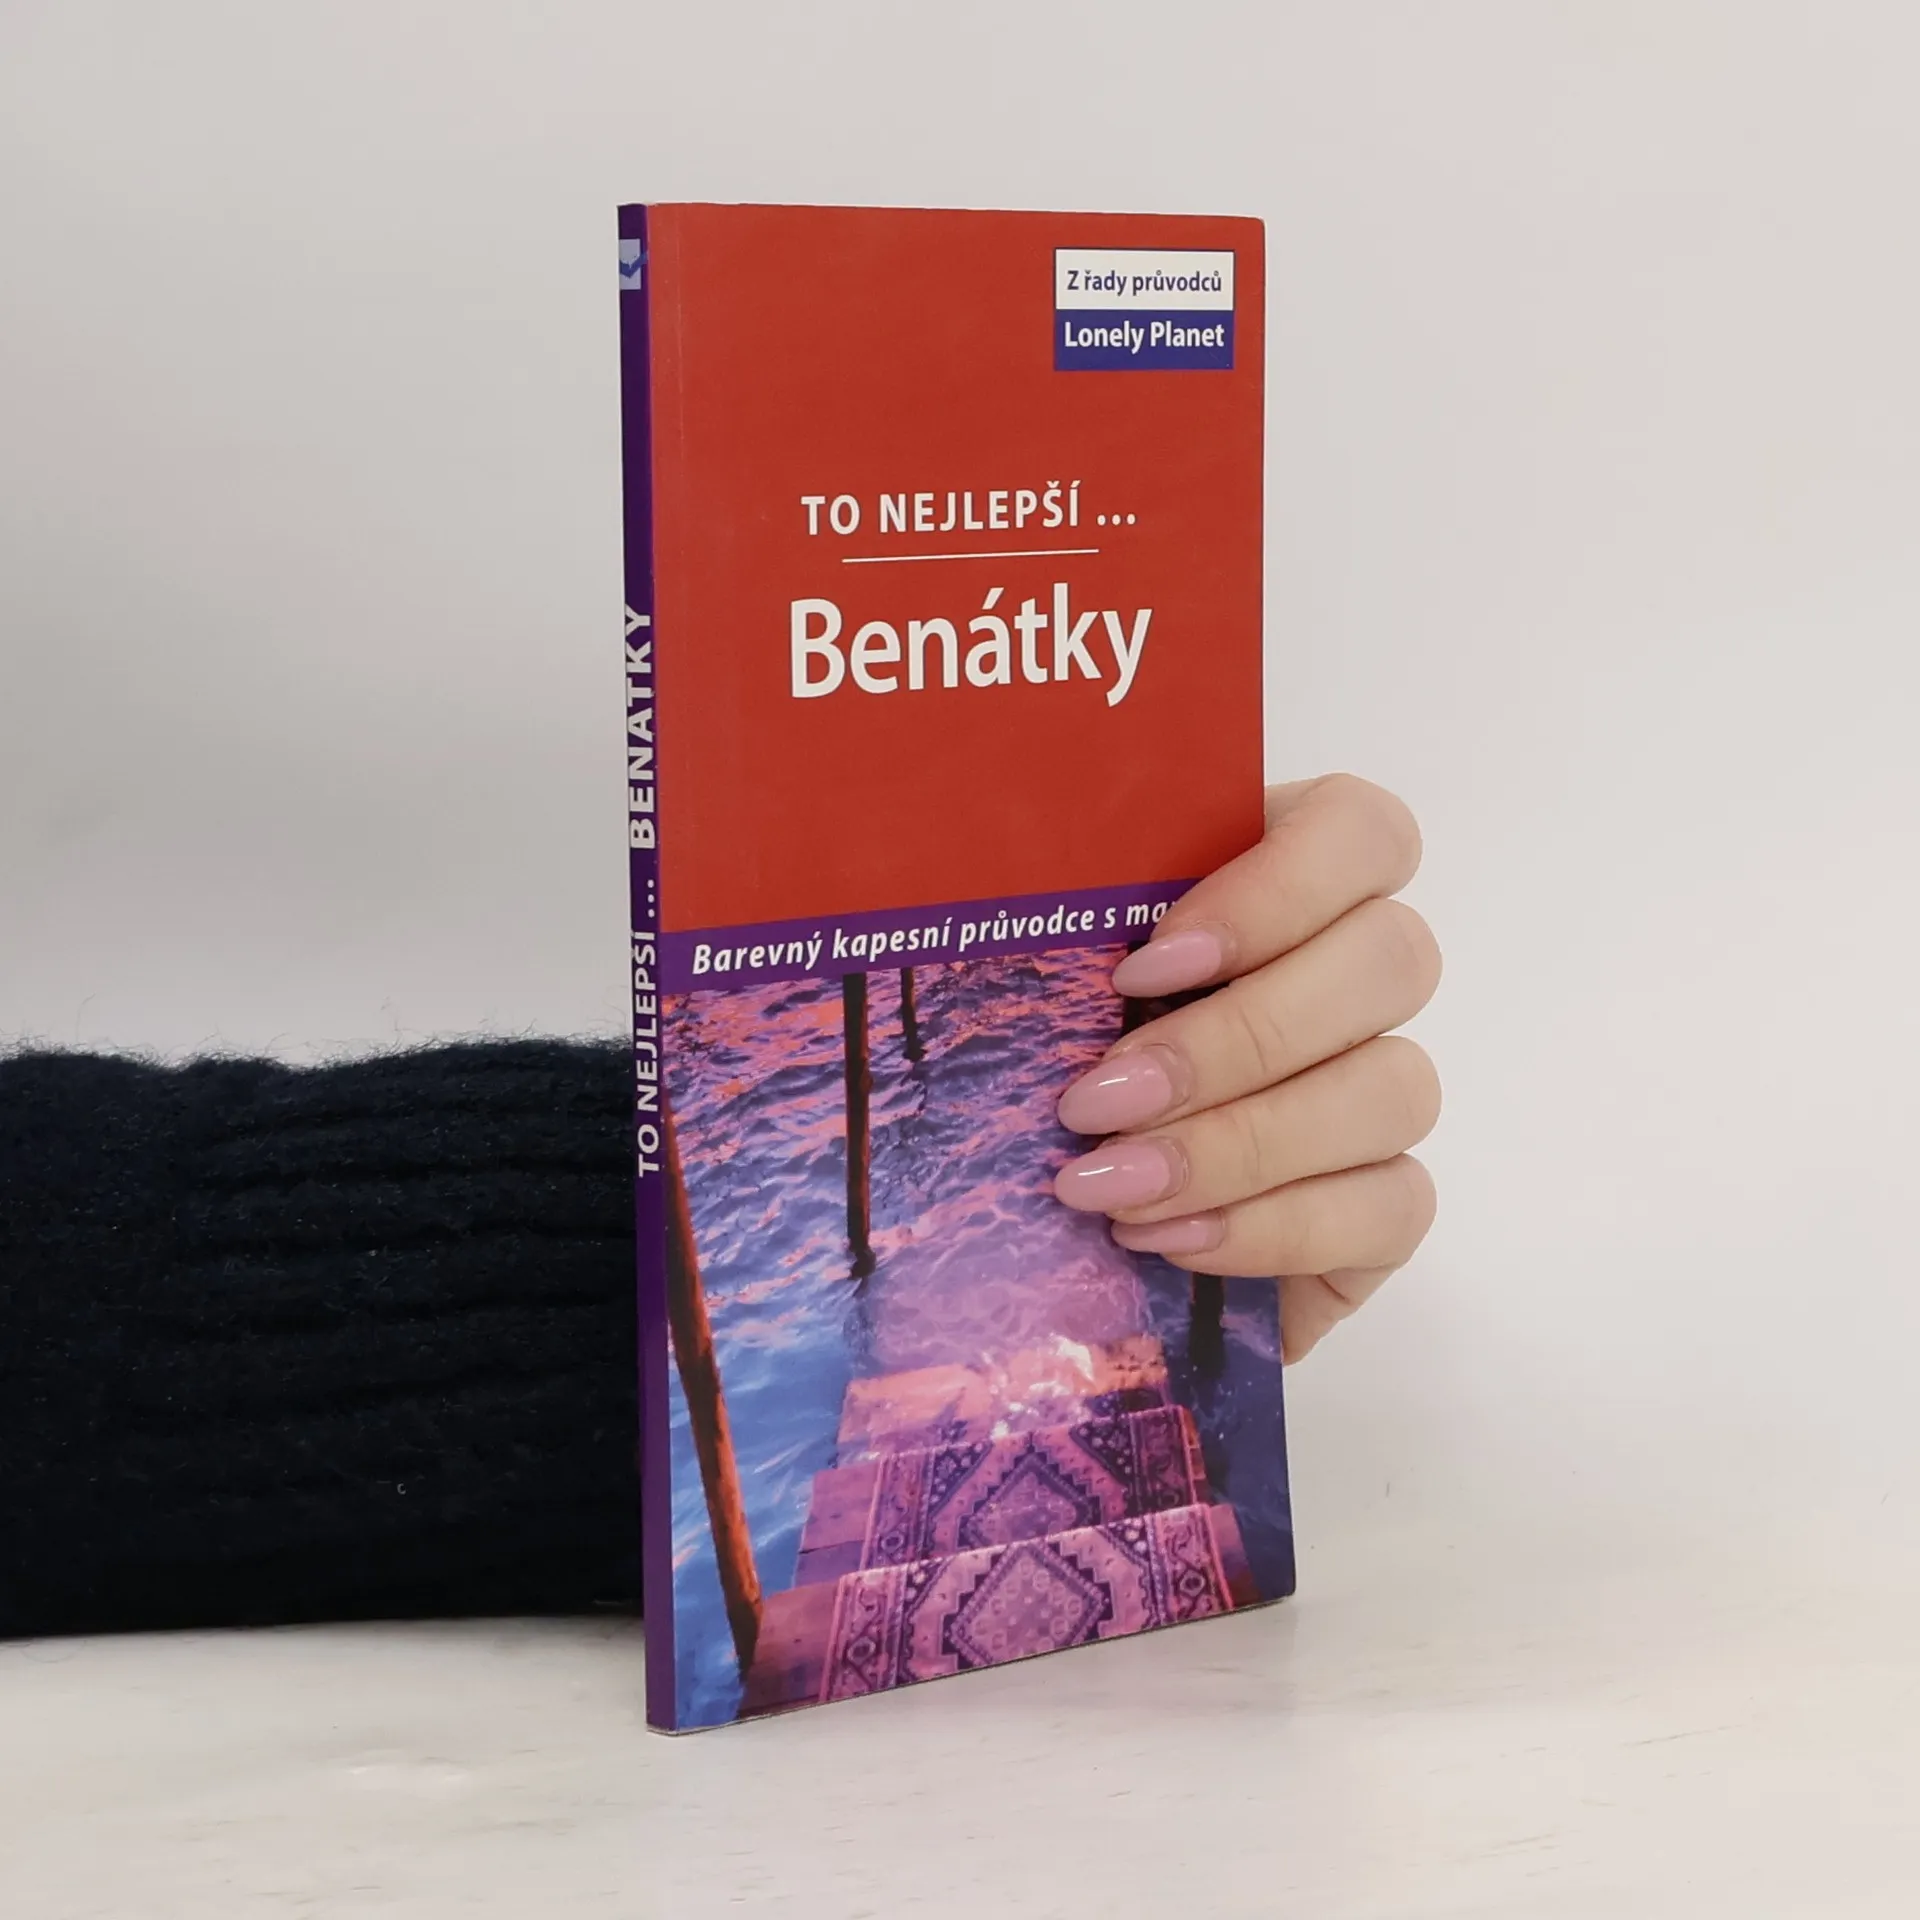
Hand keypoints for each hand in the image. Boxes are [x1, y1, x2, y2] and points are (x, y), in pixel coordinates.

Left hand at [1054, 775, 1440, 1361]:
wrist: (1034, 1222)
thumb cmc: (1028, 1054)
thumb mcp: (1007, 956)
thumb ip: (1026, 895)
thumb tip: (968, 849)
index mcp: (1281, 877)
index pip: (1362, 830)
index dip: (1274, 892)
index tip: (1139, 969)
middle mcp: (1354, 972)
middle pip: (1392, 960)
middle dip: (1233, 1041)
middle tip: (1094, 1101)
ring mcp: (1383, 1089)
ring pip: (1396, 1088)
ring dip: (1240, 1144)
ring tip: (1106, 1187)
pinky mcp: (1384, 1206)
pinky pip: (1390, 1207)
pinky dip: (1274, 1227)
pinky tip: (1167, 1238)